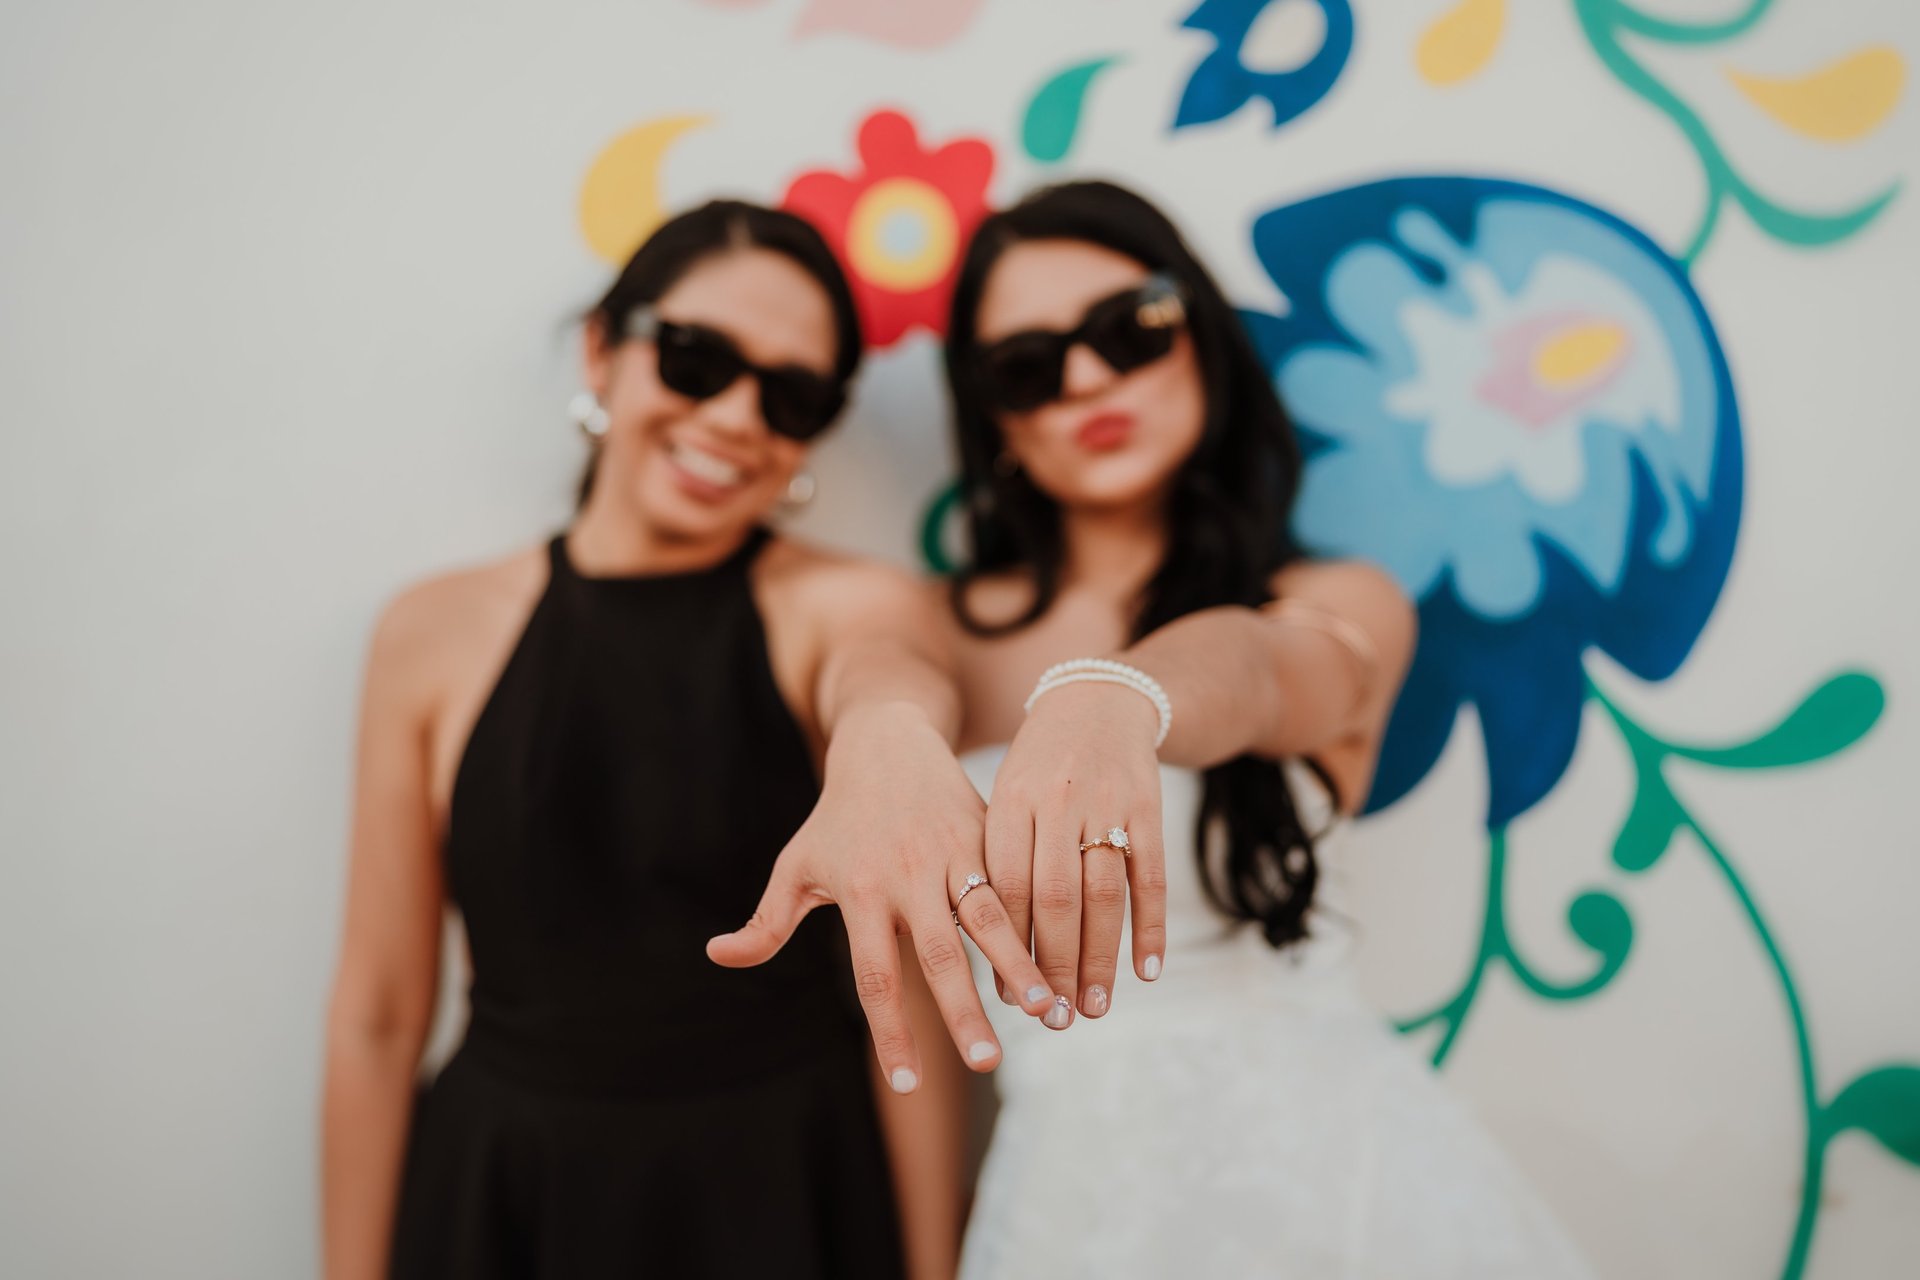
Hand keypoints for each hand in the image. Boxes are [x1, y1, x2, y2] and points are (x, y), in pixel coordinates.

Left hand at [706, 702, 1056, 1089]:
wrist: (886, 743)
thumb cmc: (836, 818)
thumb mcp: (796, 866)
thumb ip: (767, 922)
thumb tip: (717, 957)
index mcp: (861, 893)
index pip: (875, 976)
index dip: (892, 1031)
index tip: (906, 1081)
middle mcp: (908, 877)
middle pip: (938, 957)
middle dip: (963, 1013)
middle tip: (987, 1065)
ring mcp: (952, 856)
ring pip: (989, 919)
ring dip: (1019, 968)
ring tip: (1048, 1012)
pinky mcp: (986, 837)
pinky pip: (1014, 888)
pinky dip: (1036, 927)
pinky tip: (1063, 964)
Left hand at [986, 680, 1167, 1026]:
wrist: (1099, 699)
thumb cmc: (1039, 766)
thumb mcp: (1005, 798)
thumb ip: (999, 861)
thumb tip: (991, 948)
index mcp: (1010, 802)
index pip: (1007, 888)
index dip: (1007, 947)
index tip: (1008, 999)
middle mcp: (1057, 803)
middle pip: (1055, 899)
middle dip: (1053, 966)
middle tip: (1055, 1020)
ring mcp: (1107, 804)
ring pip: (1104, 895)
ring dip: (1100, 959)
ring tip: (1094, 1009)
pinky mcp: (1149, 808)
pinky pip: (1151, 876)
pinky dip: (1151, 926)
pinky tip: (1147, 970)